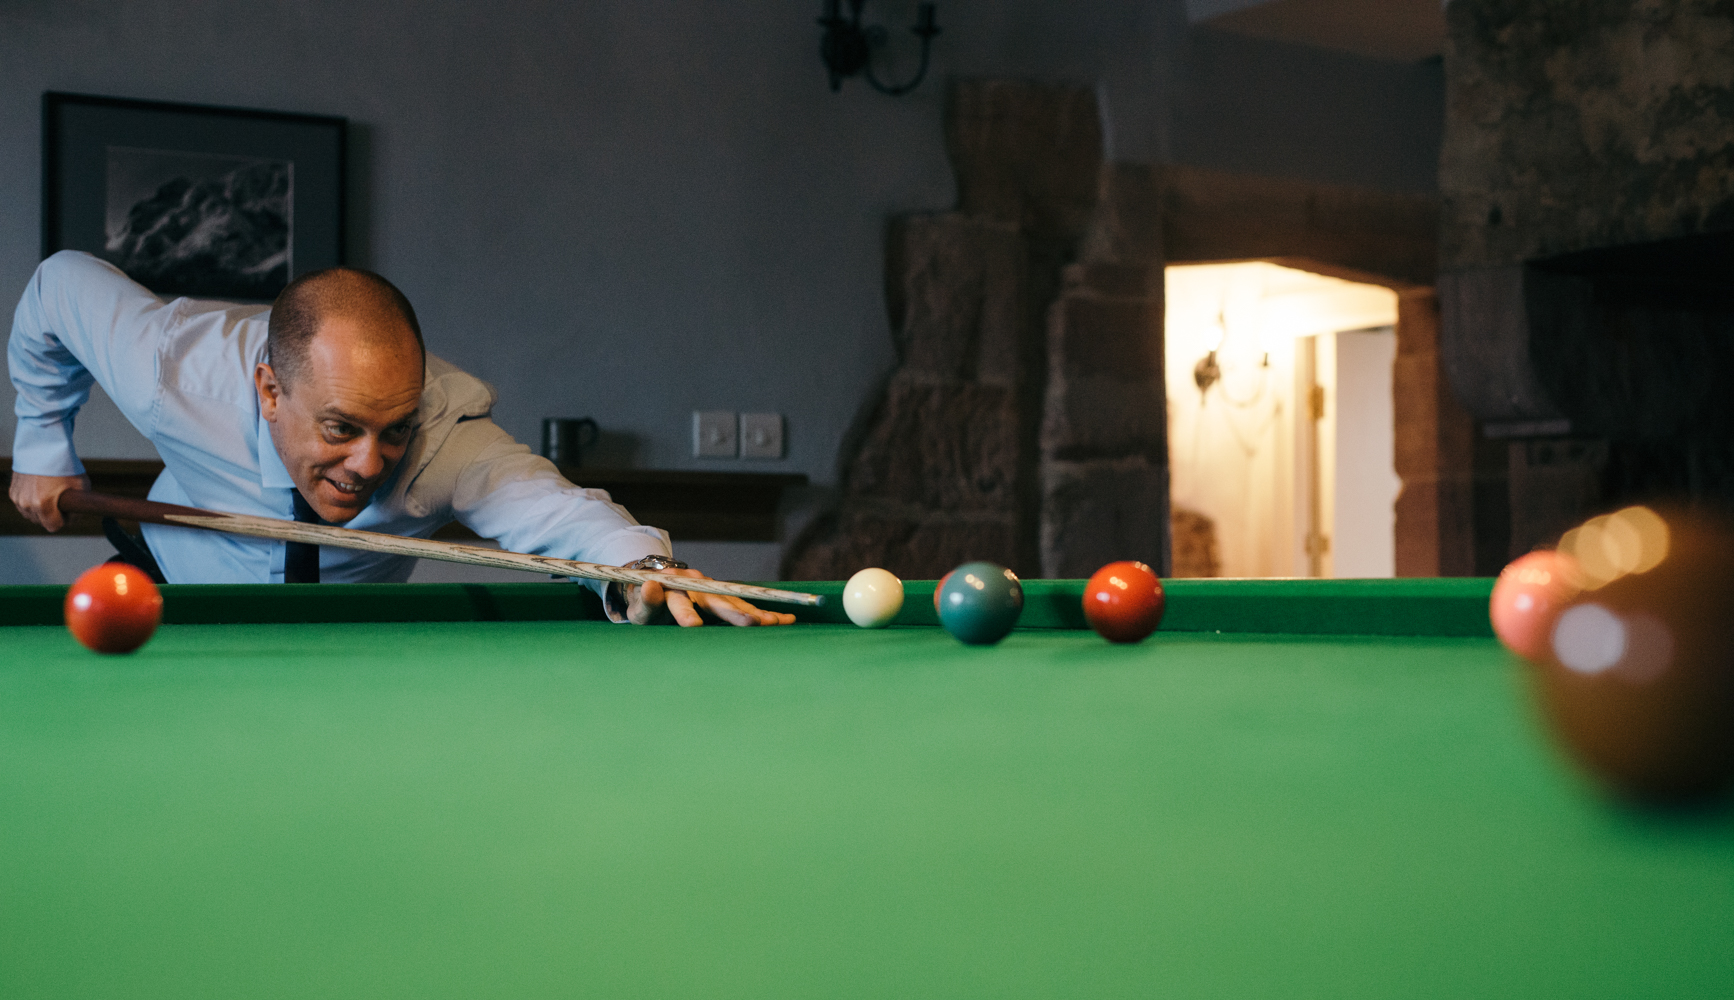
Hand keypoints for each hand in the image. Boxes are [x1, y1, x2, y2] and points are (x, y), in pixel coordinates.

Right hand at [9, 471, 89, 532]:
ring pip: (31, 515)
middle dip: (53, 515)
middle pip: (42, 522)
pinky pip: (23, 506)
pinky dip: (32, 502)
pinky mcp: (13, 491)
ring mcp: (18, 498)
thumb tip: (73, 519)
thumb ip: (78, 508)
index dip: (65, 520)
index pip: (54, 527)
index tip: (69, 509)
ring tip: (51, 495)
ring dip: (41, 510)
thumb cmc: (64, 465)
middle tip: (61, 500)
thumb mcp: (80, 486)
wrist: (43, 447)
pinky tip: (41, 491)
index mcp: (42, 504)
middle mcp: (27, 504)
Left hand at [625, 567, 796, 626]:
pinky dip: (764, 612)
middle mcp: (696, 584)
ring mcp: (712, 588)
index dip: (686, 613)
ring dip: (756, 612)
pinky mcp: (723, 594)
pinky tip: (786, 618)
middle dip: (734, 613)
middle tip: (751, 624)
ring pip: (735, 602)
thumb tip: (651, 586)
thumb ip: (645, 602)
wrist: (658, 582)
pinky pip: (745, 604)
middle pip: (716, 601)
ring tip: (776, 622)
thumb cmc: (646, 603)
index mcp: (672, 586)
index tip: (693, 626)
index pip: (678, 601)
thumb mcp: (639, 607)